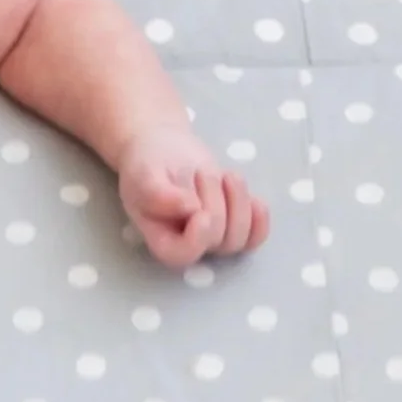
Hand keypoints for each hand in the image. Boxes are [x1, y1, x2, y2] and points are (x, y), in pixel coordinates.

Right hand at [117, 123, 269, 269]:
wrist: (163, 147)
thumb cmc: (146, 163)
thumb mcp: (143, 173)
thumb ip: (158, 193)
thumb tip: (189, 207)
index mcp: (161, 238)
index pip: (183, 254)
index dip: (197, 239)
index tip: (201, 211)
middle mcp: (190, 244)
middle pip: (216, 240)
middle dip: (213, 201)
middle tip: (200, 171)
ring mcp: (215, 235)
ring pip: (240, 237)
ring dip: (236, 201)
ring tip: (221, 174)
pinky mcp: (234, 222)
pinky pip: (256, 234)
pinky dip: (259, 218)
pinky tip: (255, 199)